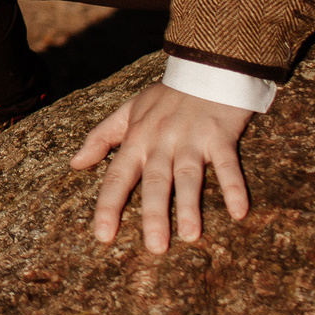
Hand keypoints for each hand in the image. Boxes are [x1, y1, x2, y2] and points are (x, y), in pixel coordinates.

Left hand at [70, 82, 254, 252]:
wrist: (206, 66)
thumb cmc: (167, 95)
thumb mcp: (128, 111)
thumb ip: (101, 137)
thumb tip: (75, 164)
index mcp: (137, 139)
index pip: (118, 176)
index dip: (108, 206)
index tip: (103, 236)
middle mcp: (161, 142)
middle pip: (154, 182)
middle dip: (153, 215)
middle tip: (154, 248)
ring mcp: (192, 139)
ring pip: (188, 176)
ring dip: (189, 205)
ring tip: (190, 236)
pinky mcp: (220, 136)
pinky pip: (227, 165)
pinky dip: (234, 187)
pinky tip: (239, 212)